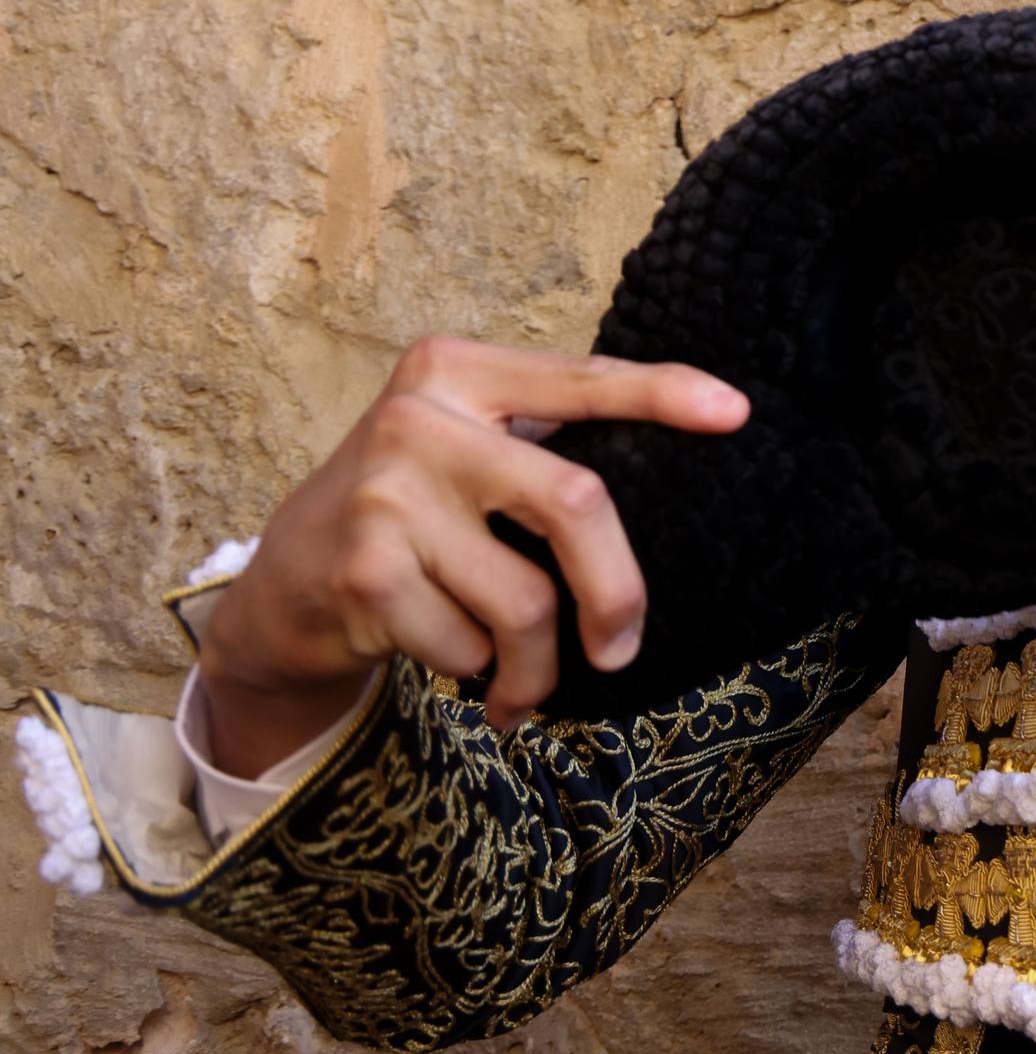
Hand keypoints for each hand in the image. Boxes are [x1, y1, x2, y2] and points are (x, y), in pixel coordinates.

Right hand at [196, 337, 750, 772]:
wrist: (283, 582)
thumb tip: (677, 481)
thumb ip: (543, 447)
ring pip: (526, 600)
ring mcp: (387, 494)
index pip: (582, 378)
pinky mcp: (365, 571)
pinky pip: (468, 645)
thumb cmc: (412, 510)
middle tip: (622, 649)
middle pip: (576, 503)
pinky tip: (454, 664)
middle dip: (617, 595)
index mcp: (459, 370)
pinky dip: (475, 672)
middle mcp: (422, 418)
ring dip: (536, 666)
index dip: (662, 395)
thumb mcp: (465, 449)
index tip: (734, 413)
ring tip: (524, 683)